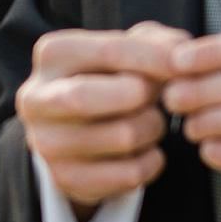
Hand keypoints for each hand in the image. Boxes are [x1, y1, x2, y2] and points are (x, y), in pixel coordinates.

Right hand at [13, 20, 193, 215]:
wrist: (81, 127)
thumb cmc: (111, 76)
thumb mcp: (129, 48)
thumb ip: (158, 41)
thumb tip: (180, 51)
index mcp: (51, 54)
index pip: (108, 51)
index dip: (153, 58)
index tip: (184, 65)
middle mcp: (36, 99)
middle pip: (93, 97)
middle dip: (141, 95)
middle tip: (163, 96)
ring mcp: (46, 144)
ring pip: (122, 137)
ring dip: (153, 128)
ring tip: (152, 121)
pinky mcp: (65, 180)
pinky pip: (129, 174)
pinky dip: (152, 162)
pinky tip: (147, 150)